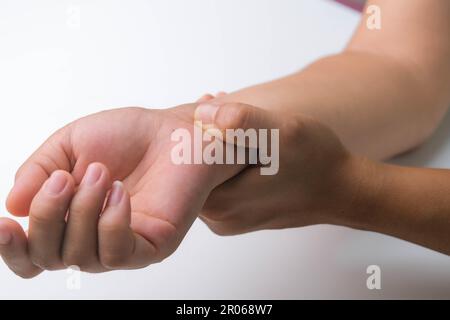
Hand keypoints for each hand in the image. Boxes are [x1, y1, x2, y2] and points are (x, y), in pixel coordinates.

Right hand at [0, 104, 242, 277]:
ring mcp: (123, 245)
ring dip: (82, 211)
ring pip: (80, 257)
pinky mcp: (152, 246)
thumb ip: (38, 171)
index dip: (11, 248)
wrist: (173, 131)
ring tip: (100, 173)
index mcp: (70, 220)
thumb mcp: (70, 145)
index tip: (4, 223)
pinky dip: (111, 220)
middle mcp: (93, 239)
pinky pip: (118, 252)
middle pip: (49, 258)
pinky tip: (121, 191)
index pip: (33, 254)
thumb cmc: (127, 137)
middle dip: (48, 215)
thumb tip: (12, 206)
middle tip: (64, 177)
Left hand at [196, 94, 359, 234]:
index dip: (188, 128)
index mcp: (221, 202)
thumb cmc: (317, 163)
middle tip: (210, 102)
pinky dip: (224, 156)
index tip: (203, 102)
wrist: (343, 190)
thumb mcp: (281, 133)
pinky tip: (239, 137)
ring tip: (223, 114)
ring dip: (212, 143)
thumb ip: (240, 122)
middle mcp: (219, 216)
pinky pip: (220, 180)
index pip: (181, 163)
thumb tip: (200, 112)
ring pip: (204, 174)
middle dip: (198, 133)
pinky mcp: (238, 212)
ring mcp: (228, 217)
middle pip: (189, 170)